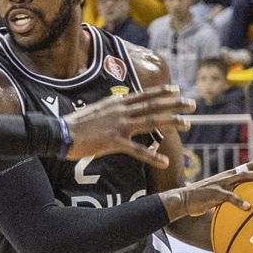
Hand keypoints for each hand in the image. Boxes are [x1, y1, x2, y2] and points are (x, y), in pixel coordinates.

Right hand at [60, 86, 190, 167]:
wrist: (60, 133)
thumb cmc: (76, 124)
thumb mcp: (96, 110)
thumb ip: (112, 108)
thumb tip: (122, 105)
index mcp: (116, 103)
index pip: (144, 95)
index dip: (162, 93)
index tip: (177, 90)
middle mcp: (121, 111)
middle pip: (153, 106)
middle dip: (175, 105)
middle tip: (193, 105)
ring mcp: (118, 126)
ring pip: (150, 122)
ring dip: (171, 123)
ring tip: (188, 125)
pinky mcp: (113, 142)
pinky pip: (137, 150)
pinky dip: (152, 156)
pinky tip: (164, 162)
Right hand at [164, 161, 252, 219]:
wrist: (185, 200)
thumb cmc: (203, 200)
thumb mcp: (220, 197)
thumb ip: (232, 198)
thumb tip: (247, 209)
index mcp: (230, 176)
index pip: (250, 166)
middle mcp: (228, 176)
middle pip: (251, 168)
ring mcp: (222, 183)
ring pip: (244, 177)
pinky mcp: (215, 193)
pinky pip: (230, 197)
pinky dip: (239, 202)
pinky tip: (248, 207)